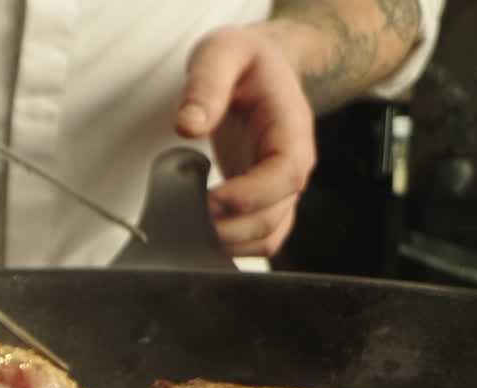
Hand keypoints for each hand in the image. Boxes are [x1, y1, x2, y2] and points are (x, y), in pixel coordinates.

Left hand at [175, 24, 315, 257]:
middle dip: (229, 227)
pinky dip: (231, 247)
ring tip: (187, 227)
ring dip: (228, 243)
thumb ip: (206, 83)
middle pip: (274, 216)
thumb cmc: (247, 61)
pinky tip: (199, 233)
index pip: (286, 175)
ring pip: (267, 237)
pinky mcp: (264, 201)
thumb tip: (188, 124)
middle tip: (183, 217)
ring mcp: (280, 189)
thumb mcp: (223, 51)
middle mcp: (293, 165)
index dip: (250, 195)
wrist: (266, 68)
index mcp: (291, 130)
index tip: (209, 200)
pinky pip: (258, 239)